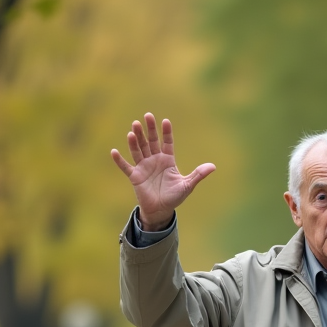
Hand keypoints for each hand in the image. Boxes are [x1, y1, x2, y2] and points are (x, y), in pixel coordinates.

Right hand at [111, 113, 214, 230]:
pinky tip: (114, 151)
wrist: (161, 210)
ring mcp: (144, 167)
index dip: (166, 132)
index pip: (167, 142)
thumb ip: (198, 174)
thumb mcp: (187, 185)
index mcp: (167, 160)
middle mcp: (155, 160)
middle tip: (147, 116)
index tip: (165, 121)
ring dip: (135, 140)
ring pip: (138, 150)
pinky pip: (126, 167)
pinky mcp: (135, 176)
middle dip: (149, 130)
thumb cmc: (174, 197)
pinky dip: (119, 160)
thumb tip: (213, 166)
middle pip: (151, 142)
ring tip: (133, 128)